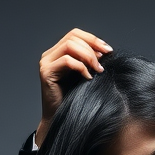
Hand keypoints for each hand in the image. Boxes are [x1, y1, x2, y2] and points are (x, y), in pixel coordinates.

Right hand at [35, 28, 112, 145]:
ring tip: (98, 70)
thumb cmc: (75, 101)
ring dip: (88, 56)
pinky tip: (88, 78)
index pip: (75, 34)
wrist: (61, 120)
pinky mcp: (46, 72)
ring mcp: (46, 63)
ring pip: (70, 46)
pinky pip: (67, 60)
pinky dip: (81, 67)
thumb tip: (105, 51)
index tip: (108, 50)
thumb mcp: (85, 76)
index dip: (93, 39)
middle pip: (73, 37)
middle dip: (92, 47)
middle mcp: (50, 55)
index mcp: (58, 52)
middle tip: (104, 62)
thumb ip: (90, 62)